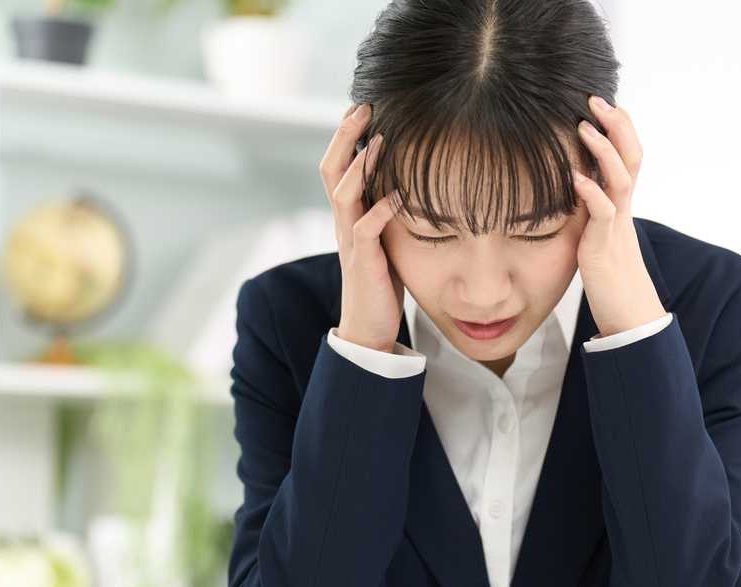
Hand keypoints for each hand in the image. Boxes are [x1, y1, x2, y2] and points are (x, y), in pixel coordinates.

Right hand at [319, 102, 405, 353]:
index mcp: (348, 214)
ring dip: (361, 166)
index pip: (338, 165)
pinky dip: (382, 210)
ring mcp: (350, 241)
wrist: (368, 326)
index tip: (361, 106)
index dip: (346, 135)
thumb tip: (409, 179)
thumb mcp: (384, 237)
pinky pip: (366, 230)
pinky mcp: (364, 262)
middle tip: (363, 106)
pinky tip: (400, 194)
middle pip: (332, 169)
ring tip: (380, 140)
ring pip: (343, 193)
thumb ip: (387, 210)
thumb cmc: (381, 280)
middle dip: (345, 136)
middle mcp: (344, 223)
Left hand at [571, 95, 666, 337]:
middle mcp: (623, 211)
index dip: (618, 129)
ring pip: (620, 179)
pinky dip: (591, 193)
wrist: (631, 319)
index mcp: (620, 206)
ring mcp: (616, 227)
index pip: (626, 157)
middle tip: (595, 99)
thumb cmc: (611, 282)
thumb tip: (569, 193)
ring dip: (603, 151)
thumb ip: (587, 215)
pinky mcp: (604, 248)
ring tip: (584, 127)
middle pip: (631, 157)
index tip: (600, 104)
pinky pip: (603, 214)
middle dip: (617, 125)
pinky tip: (576, 178)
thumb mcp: (596, 238)